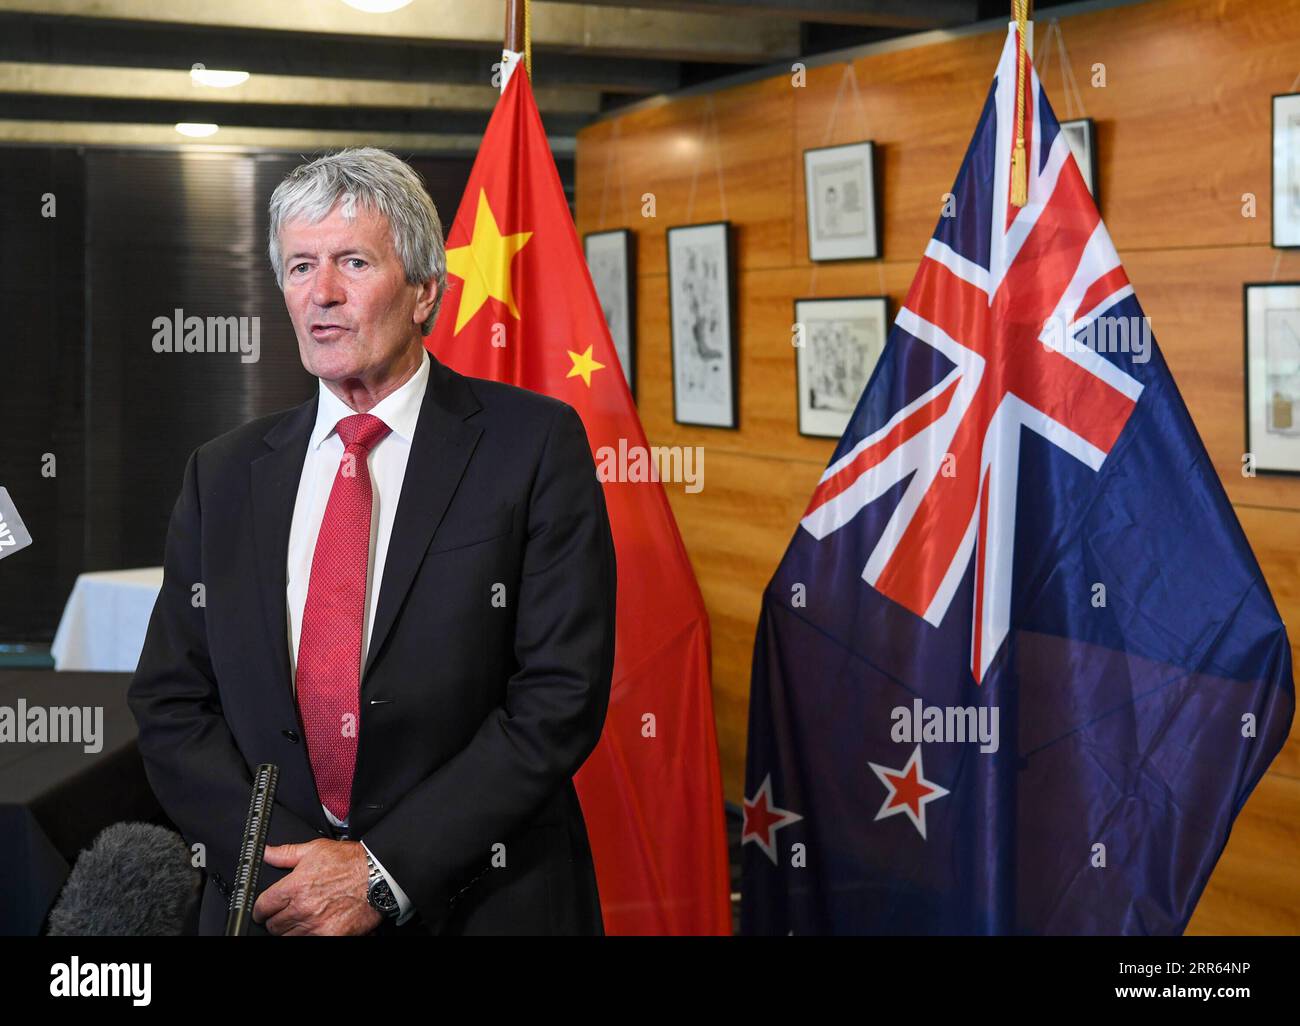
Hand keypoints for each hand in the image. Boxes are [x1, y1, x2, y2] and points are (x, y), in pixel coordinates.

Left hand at [253, 839, 383, 935]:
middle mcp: (302, 908)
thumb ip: (287, 853)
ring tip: (301, 921)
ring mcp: (315, 925)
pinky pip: (308, 942)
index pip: (263, 907)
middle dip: (276, 920)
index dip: (260, 910)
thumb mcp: (316, 849)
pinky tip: (315, 928)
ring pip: (287, 937)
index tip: (263, 911)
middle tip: (284, 915)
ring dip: (291, 930)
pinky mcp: (330, 936)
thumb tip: (267, 853)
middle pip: (273, 925)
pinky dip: (308, 936)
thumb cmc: (351, 862)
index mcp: (295, 886)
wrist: (379, 876)